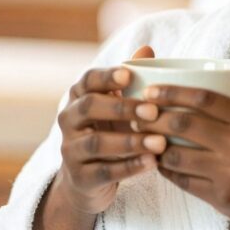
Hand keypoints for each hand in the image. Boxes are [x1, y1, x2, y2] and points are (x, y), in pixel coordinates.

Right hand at [55, 46, 166, 214]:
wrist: (86, 181)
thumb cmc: (108, 133)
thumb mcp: (117, 107)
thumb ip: (130, 80)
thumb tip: (147, 48)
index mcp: (78, 98)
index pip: (87, 80)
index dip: (107, 76)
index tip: (130, 75)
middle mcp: (68, 121)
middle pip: (89, 107)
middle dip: (122, 108)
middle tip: (153, 111)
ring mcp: (71, 151)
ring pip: (97, 143)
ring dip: (130, 142)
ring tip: (160, 143)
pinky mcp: (80, 178)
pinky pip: (105, 172)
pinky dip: (130, 167)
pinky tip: (153, 163)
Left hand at [134, 83, 229, 229]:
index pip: (203, 98)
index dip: (172, 92)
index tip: (152, 91)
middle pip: (182, 124)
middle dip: (153, 117)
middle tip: (137, 113)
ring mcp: (229, 173)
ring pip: (176, 155)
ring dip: (154, 146)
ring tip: (142, 139)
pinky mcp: (222, 198)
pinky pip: (184, 181)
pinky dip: (167, 171)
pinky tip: (159, 164)